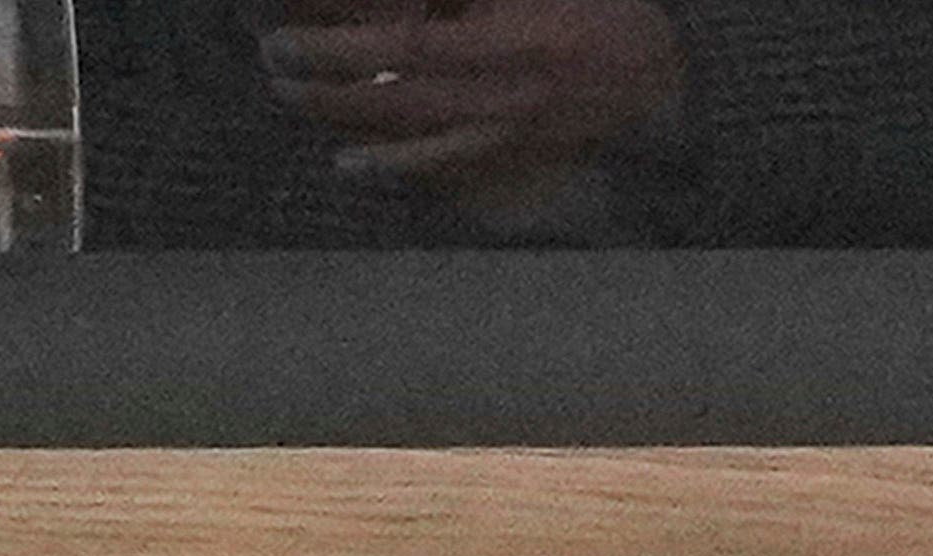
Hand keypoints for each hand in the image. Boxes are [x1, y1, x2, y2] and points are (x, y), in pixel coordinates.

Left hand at [257, 0, 686, 199]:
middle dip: (325, 76)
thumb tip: (400, 7)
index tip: (291, 33)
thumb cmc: (595, 12)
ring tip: (290, 95)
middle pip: (393, 86)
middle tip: (273, 62)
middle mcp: (502, 88)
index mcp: (510, 38)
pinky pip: (438, 162)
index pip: (406, 42)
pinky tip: (345, 161)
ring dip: (341, 113)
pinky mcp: (505, 151)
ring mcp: (502, 126)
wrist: (658, 75)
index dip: (343, 42)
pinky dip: (389, 163)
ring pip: (406, 126)